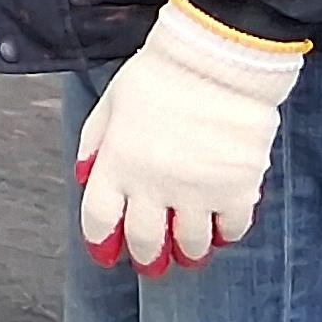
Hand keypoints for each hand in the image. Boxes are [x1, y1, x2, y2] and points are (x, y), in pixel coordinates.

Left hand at [75, 0, 307, 272]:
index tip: (106, 251)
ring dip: (187, 253)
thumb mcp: (111, 103)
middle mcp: (153, 186)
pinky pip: (232, 229)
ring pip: (190, 244)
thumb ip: (94, 143)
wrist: (218, 58)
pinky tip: (221, 230)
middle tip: (151, 262)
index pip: (99, 219)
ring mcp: (197, 191)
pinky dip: (225, 234)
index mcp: (117, 164)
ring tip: (189, 253)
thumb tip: (84, 177)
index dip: (101, 241)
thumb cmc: (160, 74)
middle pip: (145, 241)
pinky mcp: (237, 189)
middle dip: (146, 257)